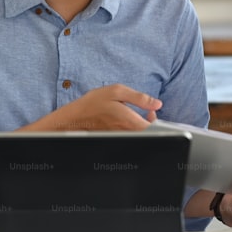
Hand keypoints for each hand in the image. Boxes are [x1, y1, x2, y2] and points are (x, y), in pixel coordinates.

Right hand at [22, 84, 160, 130]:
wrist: (73, 118)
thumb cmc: (93, 103)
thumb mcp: (117, 91)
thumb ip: (139, 98)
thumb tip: (157, 104)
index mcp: (130, 121)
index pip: (154, 129)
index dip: (158, 121)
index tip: (153, 112)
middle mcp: (127, 133)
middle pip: (148, 134)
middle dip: (152, 123)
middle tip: (148, 111)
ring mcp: (121, 138)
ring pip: (139, 135)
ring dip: (143, 126)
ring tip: (139, 114)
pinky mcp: (115, 140)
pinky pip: (130, 137)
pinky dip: (133, 129)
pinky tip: (127, 120)